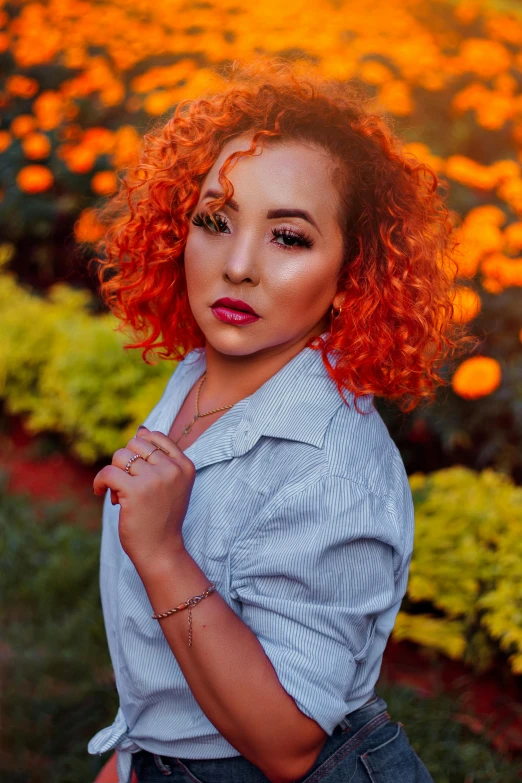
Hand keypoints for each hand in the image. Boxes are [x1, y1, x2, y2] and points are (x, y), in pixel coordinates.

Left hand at [92, 427, 195, 570]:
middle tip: (127, 484)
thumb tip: (141, 429)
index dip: (138, 449)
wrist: (161, 550)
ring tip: (119, 494)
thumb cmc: (162, 517)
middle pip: (135, 444)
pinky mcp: (135, 490)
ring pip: (120, 456)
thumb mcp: (171, 484)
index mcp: (185, 465)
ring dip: (114, 473)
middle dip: (125, 462)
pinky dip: (99, 482)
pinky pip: (107, 472)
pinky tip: (99, 491)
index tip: (135, 470)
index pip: (155, 437)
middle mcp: (172, 469)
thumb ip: (159, 458)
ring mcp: (155, 479)